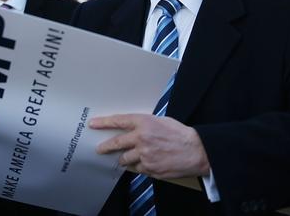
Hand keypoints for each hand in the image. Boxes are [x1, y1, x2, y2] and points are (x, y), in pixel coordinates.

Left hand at [89, 113, 209, 178]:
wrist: (196, 151)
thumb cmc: (181, 134)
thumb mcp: (162, 121)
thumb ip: (145, 125)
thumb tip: (132, 129)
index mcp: (144, 123)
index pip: (119, 121)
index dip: (104, 123)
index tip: (93, 124)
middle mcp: (142, 138)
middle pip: (117, 143)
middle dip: (106, 147)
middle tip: (100, 149)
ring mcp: (145, 155)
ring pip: (126, 159)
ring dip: (125, 159)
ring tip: (128, 158)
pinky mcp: (150, 168)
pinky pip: (138, 169)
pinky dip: (140, 166)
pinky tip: (148, 163)